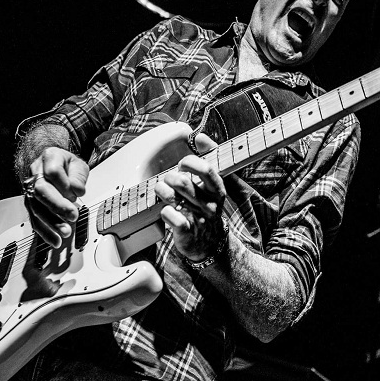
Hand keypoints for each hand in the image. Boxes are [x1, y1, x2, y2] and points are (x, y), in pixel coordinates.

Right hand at [23, 147, 89, 247]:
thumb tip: (77, 190)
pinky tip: (55, 240)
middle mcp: (35, 173)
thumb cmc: (66, 165)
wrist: (52, 164)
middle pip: (41, 190)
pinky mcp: (30, 204)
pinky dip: (45, 232)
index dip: (64, 184)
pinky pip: (34, 219)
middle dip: (57, 206)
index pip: (53, 171)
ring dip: (51, 222)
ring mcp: (30, 189)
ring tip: (66, 232)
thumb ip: (78, 176)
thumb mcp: (78, 164)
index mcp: (49, 157)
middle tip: (72, 216)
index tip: (76, 194)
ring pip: (36, 207)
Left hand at [155, 134, 225, 261]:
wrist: (211, 244)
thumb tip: (200, 136)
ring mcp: (199, 219)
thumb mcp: (213, 185)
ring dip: (162, 190)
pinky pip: (171, 216)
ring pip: (174, 197)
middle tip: (168, 179)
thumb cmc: (207, 208)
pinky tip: (165, 211)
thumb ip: (209, 159)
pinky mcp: (187, 233)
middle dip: (170, 177)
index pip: (206, 169)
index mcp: (217, 190)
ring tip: (162, 190)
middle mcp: (210, 204)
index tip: (182, 164)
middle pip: (183, 182)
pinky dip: (164, 211)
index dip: (189, 162)